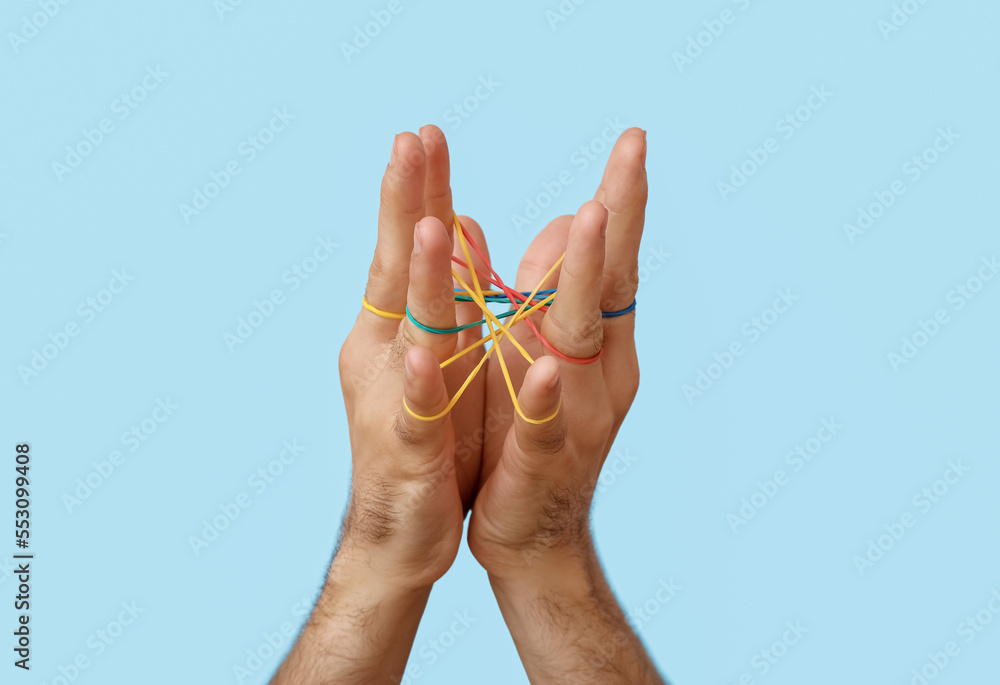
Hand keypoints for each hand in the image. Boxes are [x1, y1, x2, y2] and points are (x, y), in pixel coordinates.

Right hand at [336, 126, 492, 588]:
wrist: (400, 530)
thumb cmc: (427, 436)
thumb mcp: (440, 356)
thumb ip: (445, 292)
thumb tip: (457, 221)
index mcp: (398, 330)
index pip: (407, 248)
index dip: (415, 192)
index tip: (423, 133)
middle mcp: (385, 353)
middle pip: (399, 270)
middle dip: (408, 205)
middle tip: (411, 141)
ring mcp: (392, 399)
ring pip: (409, 333)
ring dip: (422, 280)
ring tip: (433, 227)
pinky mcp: (407, 449)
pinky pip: (417, 413)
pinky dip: (421, 384)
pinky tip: (424, 355)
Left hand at [468, 127, 647, 575]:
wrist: (527, 534)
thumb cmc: (527, 430)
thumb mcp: (537, 352)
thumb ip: (551, 292)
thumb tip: (570, 222)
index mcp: (594, 343)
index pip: (612, 263)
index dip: (622, 203)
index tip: (630, 142)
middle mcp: (599, 372)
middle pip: (612, 286)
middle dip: (621, 217)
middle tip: (632, 151)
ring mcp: (576, 416)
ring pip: (581, 340)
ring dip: (586, 280)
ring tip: (593, 218)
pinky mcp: (541, 460)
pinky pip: (543, 423)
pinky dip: (544, 392)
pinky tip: (547, 363)